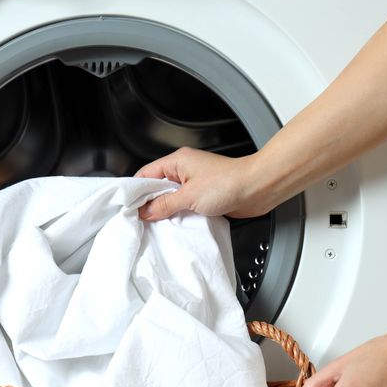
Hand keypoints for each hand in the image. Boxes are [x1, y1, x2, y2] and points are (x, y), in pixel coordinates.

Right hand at [134, 147, 278, 219]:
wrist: (257, 189)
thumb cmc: (229, 182)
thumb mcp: (189, 195)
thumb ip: (165, 204)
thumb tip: (146, 211)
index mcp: (177, 161)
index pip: (146, 174)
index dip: (136, 191)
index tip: (129, 207)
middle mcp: (185, 170)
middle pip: (157, 187)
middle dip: (150, 203)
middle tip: (142, 219)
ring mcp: (195, 184)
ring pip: (171, 198)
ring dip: (166, 211)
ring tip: (159, 224)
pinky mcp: (204, 197)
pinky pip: (185, 206)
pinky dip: (180, 215)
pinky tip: (177, 225)